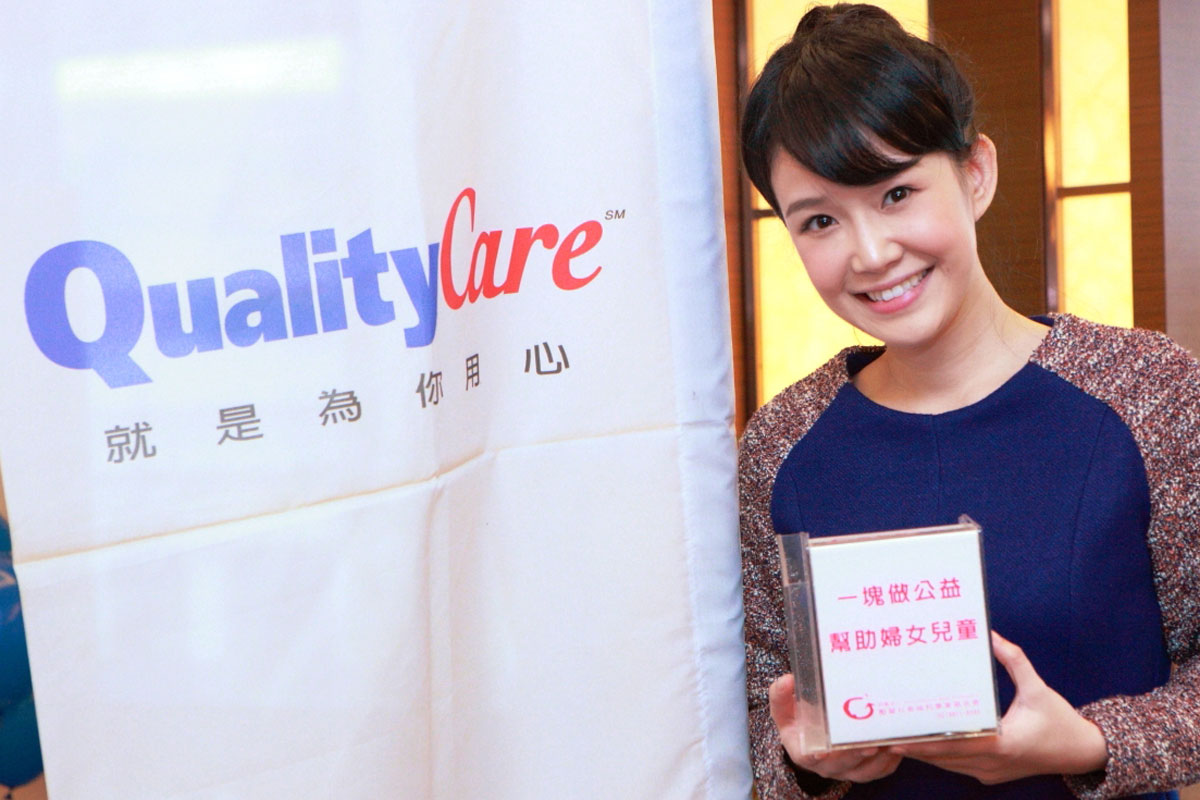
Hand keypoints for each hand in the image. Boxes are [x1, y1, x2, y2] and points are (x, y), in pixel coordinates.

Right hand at [769, 673, 901, 781]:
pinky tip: (897, 744)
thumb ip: (781, 695)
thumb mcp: (783, 708)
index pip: (810, 758)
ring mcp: (848, 771)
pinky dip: (890, 760)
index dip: (819, 755)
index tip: (826, 750)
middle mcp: (826, 766)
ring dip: (878, 758)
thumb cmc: (799, 719)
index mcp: (803, 752)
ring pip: (865, 770)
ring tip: (888, 742)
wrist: (814, 733)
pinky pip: (880, 770)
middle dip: (856, 754)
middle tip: (869, 743)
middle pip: (842, 765)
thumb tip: (787, 680)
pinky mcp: (867, 770)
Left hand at [890, 631, 1107, 783]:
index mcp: (1002, 744)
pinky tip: (920, 743)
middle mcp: (992, 763)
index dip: (924, 741)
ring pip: (946, 766)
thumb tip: (991, 634)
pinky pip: (957, 767)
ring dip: (922, 753)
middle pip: (943, 758)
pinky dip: (939, 757)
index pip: (954, 744)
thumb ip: (1014, 660)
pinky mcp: (990, 775)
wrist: (1082, 753)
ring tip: (892, 738)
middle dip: (913, 746)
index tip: (898, 734)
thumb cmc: (1060, 720)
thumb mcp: (1038, 688)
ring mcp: (990, 772)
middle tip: (883, 733)